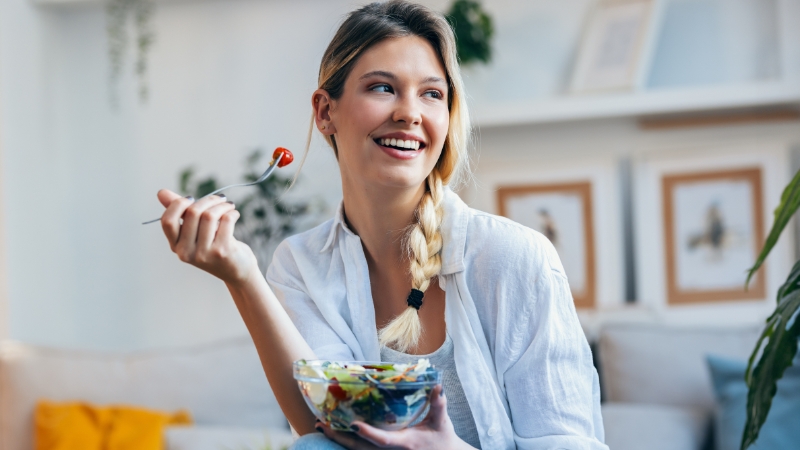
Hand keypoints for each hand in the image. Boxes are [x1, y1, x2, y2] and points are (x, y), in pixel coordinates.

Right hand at [157, 189, 258, 284]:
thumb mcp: (195, 232)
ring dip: (222, 205)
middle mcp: (186, 253)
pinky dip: (232, 212)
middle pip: (192, 213)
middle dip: (209, 200)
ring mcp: (204, 254)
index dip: (178, 204)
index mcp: (176, 246)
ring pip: (209, 215)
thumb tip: (161, 192)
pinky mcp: (222, 252)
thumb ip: (180, 212)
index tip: (192, 199)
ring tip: (229, 206)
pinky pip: (226, 220)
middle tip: (220, 199)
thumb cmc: (214, 246)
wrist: (237, 271)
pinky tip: (234, 214)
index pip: (168, 221)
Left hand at [315, 385, 472, 449]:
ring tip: (322, 426)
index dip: (368, 433)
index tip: (354, 424)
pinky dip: (347, 442)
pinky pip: (362, 449)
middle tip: (323, 424)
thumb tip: (437, 386)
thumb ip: (438, 404)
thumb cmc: (442, 439)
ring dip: (339, 439)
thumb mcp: (441, 421)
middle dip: (341, 438)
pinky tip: (336, 431)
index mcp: (404, 443)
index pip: (383, 440)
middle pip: (361, 448)